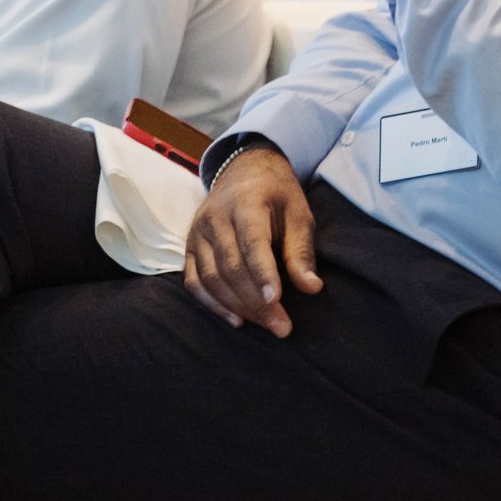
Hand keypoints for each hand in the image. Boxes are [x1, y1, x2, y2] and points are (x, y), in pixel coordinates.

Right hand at [183, 148, 322, 336]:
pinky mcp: (189, 247)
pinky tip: (237, 320)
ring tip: (267, 324)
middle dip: (256, 302)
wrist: (243, 172)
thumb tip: (311, 287)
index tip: (276, 301)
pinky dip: (213, 304)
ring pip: (211, 278)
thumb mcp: (298, 213)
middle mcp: (215, 217)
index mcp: (245, 203)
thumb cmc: (276, 195)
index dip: (262, 273)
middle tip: (282, 327)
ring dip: (238, 307)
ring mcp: (197, 233)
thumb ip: (301, 250)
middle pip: (231, 267)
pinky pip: (194, 282)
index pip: (251, 242)